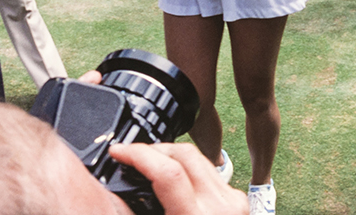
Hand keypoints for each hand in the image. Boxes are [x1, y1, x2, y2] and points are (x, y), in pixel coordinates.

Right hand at [107, 143, 247, 214]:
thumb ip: (140, 213)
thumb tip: (117, 201)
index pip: (167, 172)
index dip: (138, 155)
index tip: (118, 153)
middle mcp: (218, 206)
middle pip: (183, 154)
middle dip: (153, 149)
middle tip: (131, 156)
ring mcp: (232, 201)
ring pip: (198, 158)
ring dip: (171, 155)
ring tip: (149, 163)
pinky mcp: (238, 201)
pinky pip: (210, 172)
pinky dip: (189, 168)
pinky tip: (173, 177)